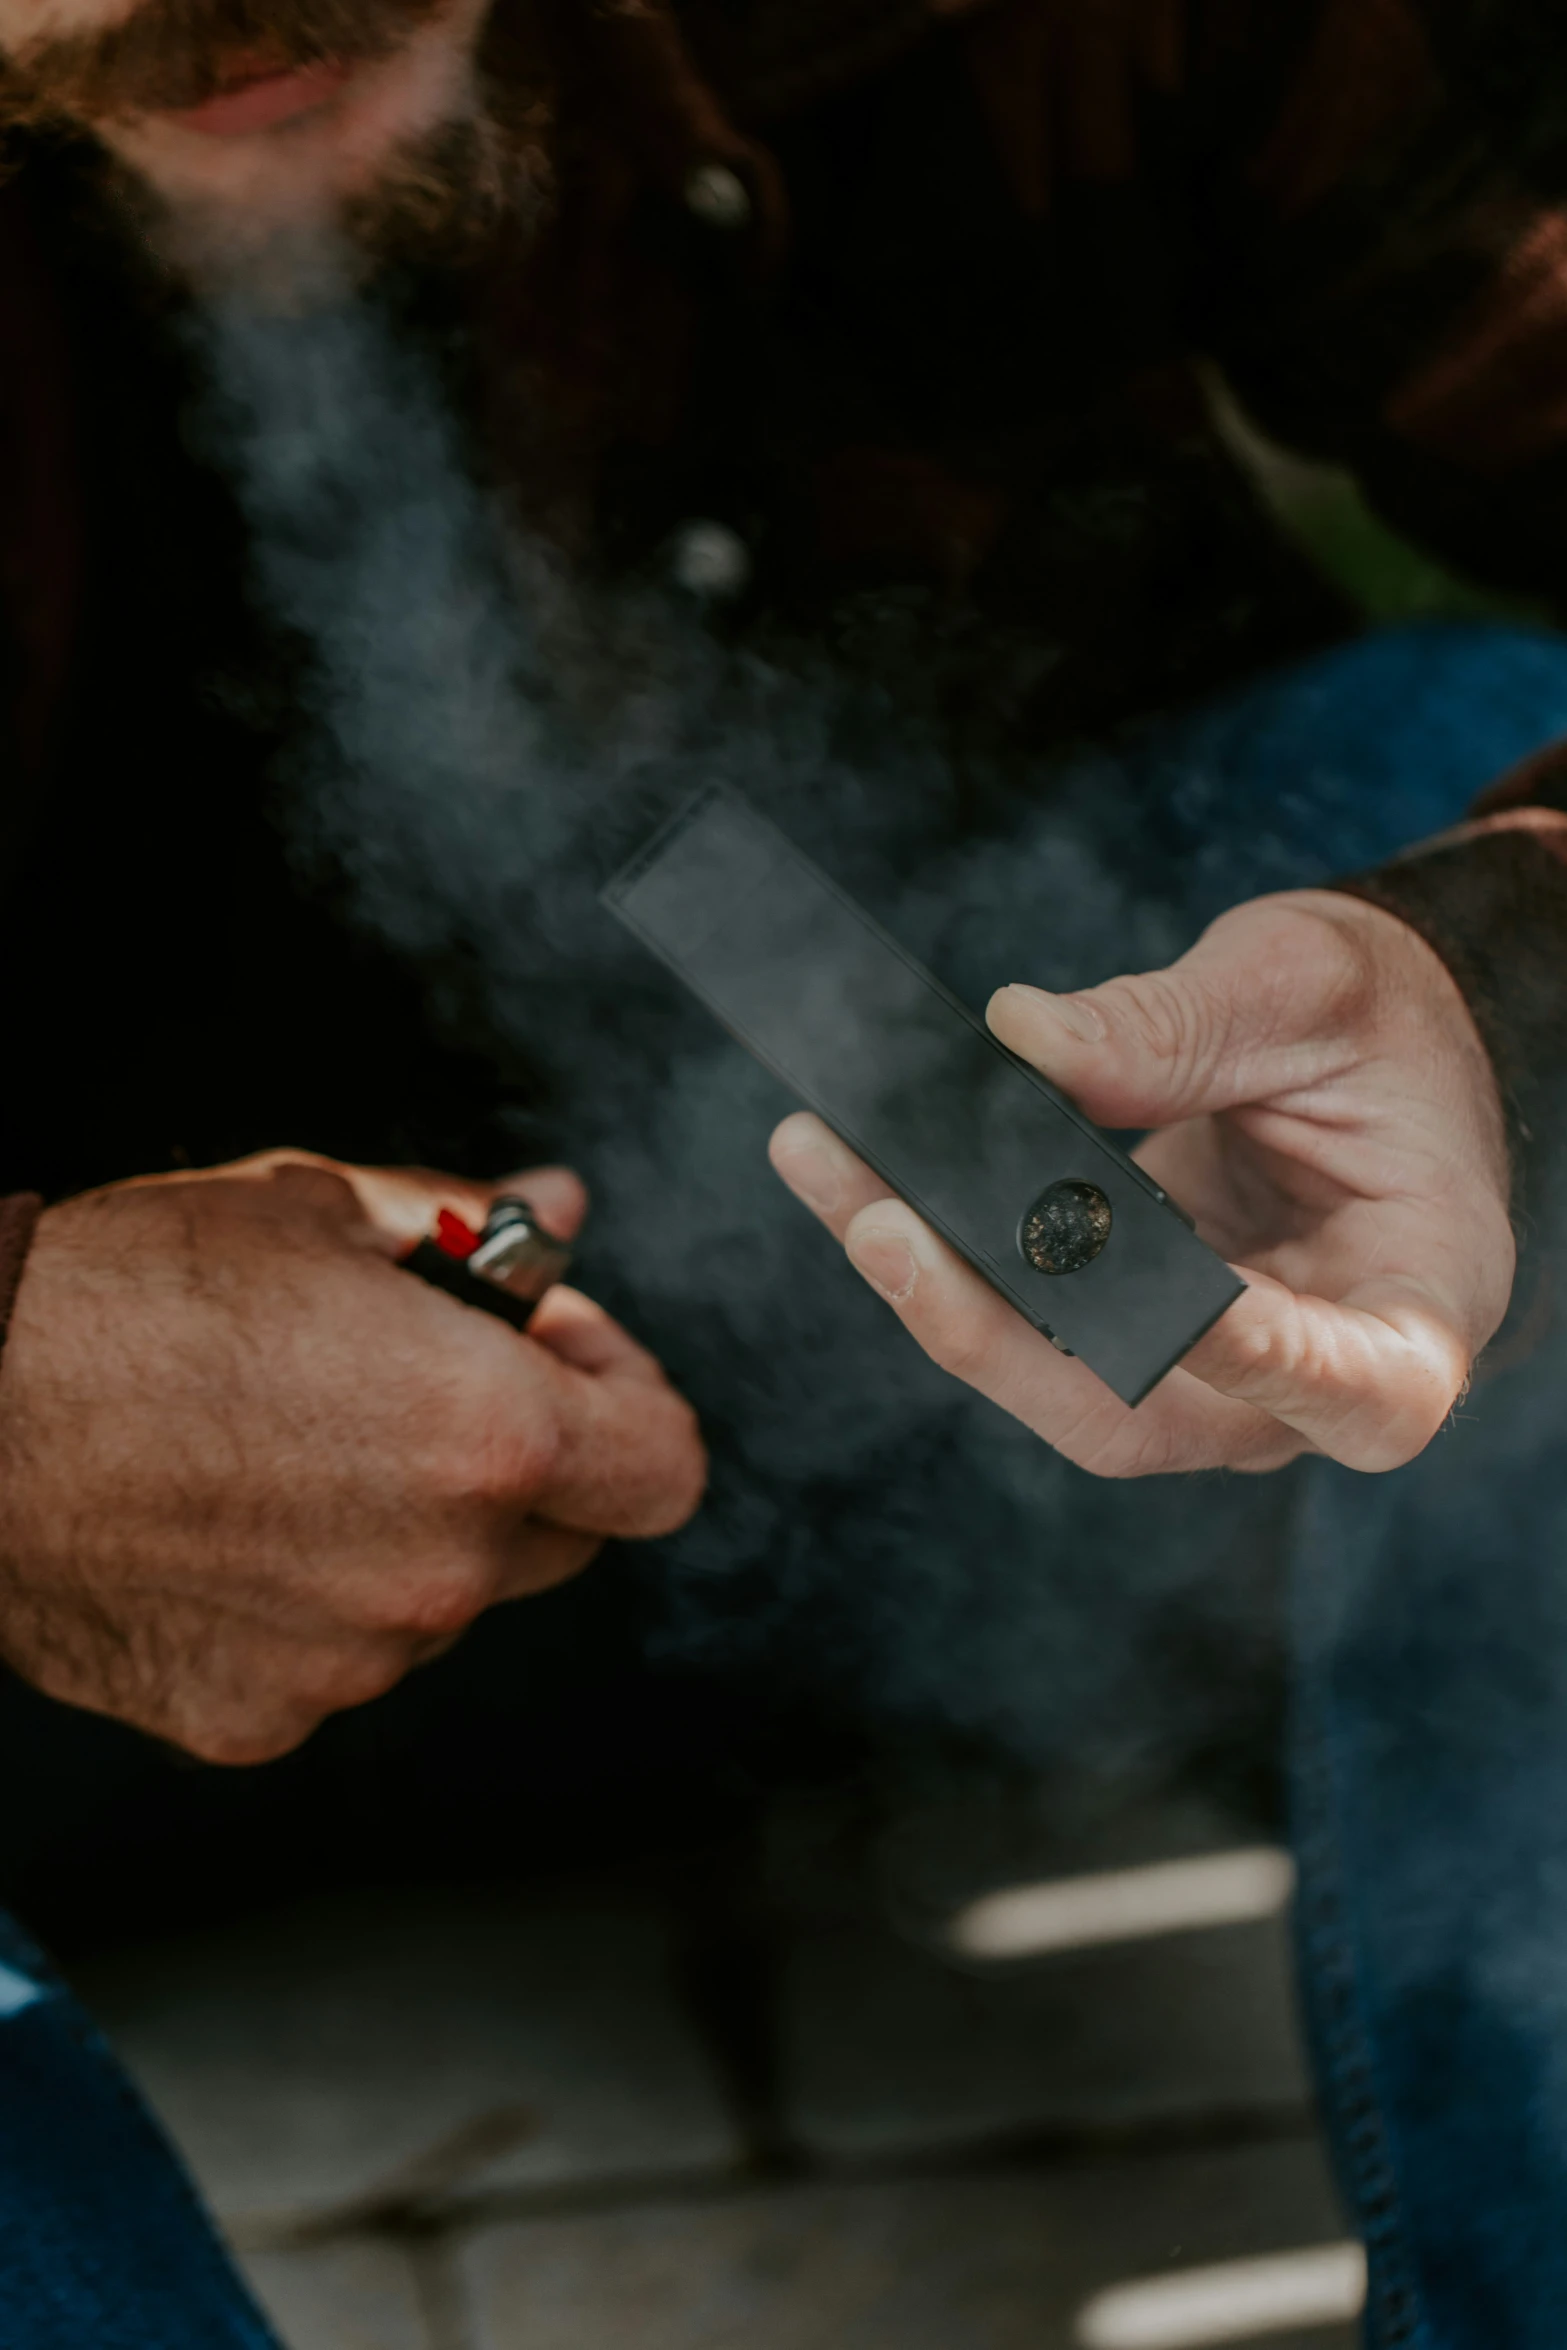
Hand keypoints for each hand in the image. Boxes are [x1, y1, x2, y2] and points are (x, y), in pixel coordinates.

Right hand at [0, 1151, 704, 1760]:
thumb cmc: (119, 1293)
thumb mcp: (314, 1208)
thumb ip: (471, 1226)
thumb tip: (564, 1210)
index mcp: (487, 1433)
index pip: (665, 1467)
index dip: (629, 1401)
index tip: (562, 1359)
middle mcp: (441, 1570)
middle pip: (562, 1537)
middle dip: (520, 1464)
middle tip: (413, 1386)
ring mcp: (350, 1662)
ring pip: (445, 1600)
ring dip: (409, 1533)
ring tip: (286, 1446)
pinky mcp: (258, 1720)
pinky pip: (336, 1657)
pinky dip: (309, 1601)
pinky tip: (223, 1523)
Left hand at [770, 891, 1513, 1476]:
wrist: (1368, 1045)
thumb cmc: (1383, 1021)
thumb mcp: (1306, 986)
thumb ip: (1182, 1024)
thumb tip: (1021, 1040)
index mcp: (1421, 1302)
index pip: (1357, 1386)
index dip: (1260, 1364)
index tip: (1171, 1300)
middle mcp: (1314, 1373)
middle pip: (1150, 1421)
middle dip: (1001, 1338)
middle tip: (885, 1226)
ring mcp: (1212, 1378)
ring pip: (1058, 1388)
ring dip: (934, 1293)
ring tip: (826, 1165)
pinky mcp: (1128, 1342)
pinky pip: (1025, 1328)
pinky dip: (938, 1253)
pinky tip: (850, 1170)